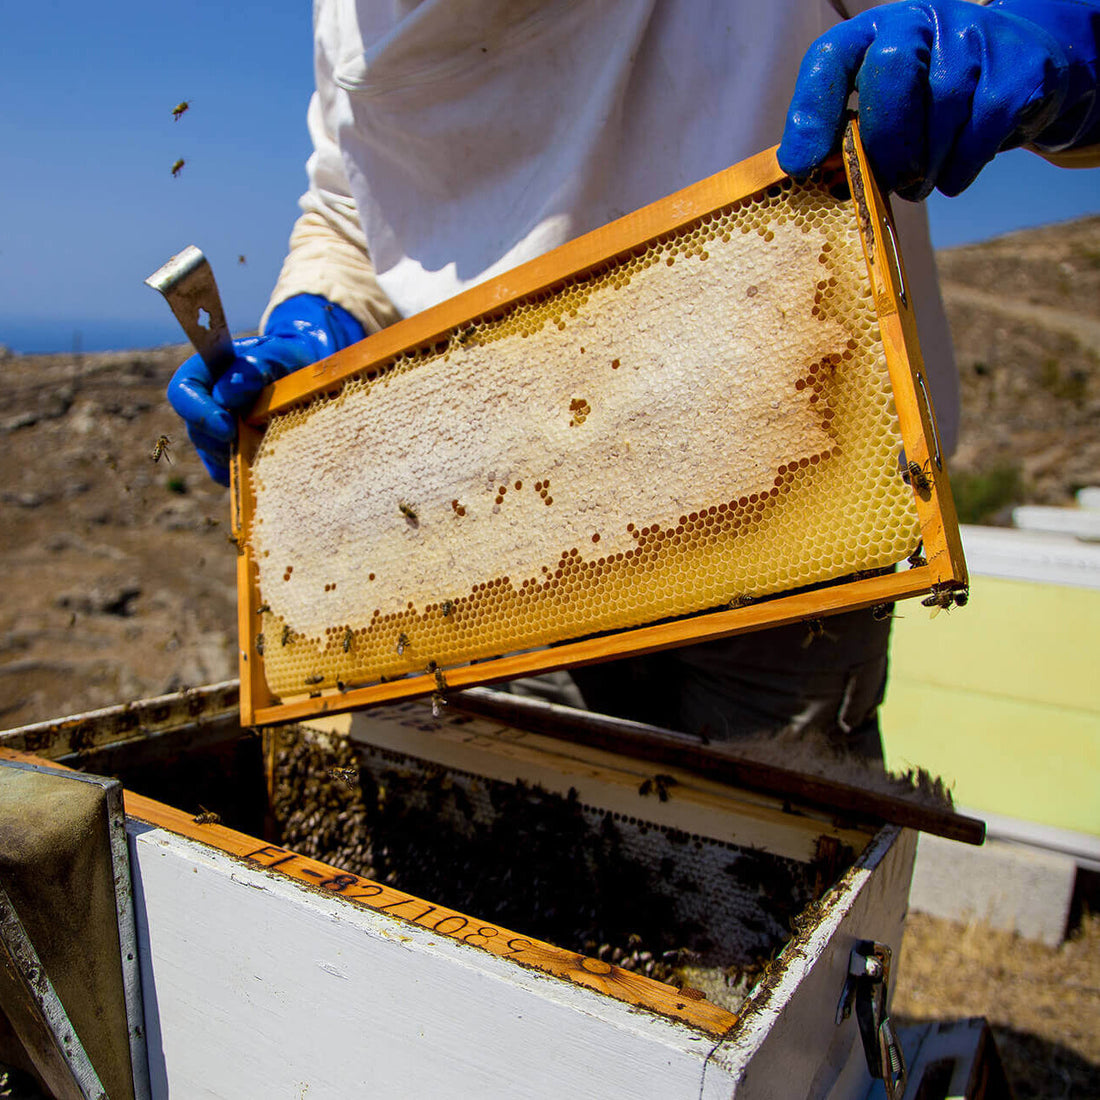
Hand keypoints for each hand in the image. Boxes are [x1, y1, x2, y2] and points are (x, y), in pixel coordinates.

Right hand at [166, 294, 364, 484]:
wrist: (307, 381)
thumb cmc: (290, 360)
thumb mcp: (281, 353)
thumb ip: (256, 366)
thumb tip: (226, 393)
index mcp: (205, 373)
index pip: (183, 393)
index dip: (198, 412)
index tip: (228, 427)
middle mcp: (203, 407)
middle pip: (199, 432)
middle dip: (229, 439)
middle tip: (267, 434)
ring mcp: (214, 436)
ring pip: (217, 458)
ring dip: (247, 453)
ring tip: (279, 436)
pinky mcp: (231, 460)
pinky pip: (235, 475)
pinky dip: (256, 469)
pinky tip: (279, 452)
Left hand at [779, 0, 1099, 199]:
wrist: (1015, 72)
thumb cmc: (925, 102)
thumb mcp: (879, 105)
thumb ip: (843, 132)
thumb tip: (806, 172)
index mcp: (872, 32)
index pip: (831, 58)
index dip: (811, 113)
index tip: (801, 166)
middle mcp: (922, 21)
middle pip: (891, 74)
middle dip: (884, 144)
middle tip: (887, 182)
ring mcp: (975, 36)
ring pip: (943, 109)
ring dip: (925, 166)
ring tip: (918, 183)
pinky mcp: (1020, 68)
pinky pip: (982, 131)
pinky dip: (960, 168)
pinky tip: (952, 174)